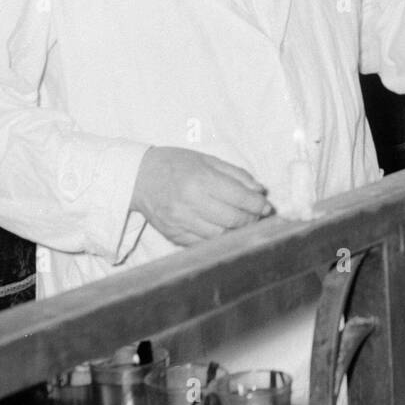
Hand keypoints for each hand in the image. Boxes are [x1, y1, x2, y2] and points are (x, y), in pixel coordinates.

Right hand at [131, 145, 273, 246]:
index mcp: (200, 179)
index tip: (266, 206)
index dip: (257, 204)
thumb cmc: (176, 164)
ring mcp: (180, 221)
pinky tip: (224, 230)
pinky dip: (218, 239)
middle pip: (232, 220)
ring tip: (243, 223)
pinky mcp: (173, 235)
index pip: (239, 198)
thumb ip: (236, 174)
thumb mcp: (207, 160)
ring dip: (237, 231)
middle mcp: (190, 202)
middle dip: (251, 219)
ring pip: (220, 235)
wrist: (138, 177)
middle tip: (257, 215)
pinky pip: (203, 244)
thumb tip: (259, 190)